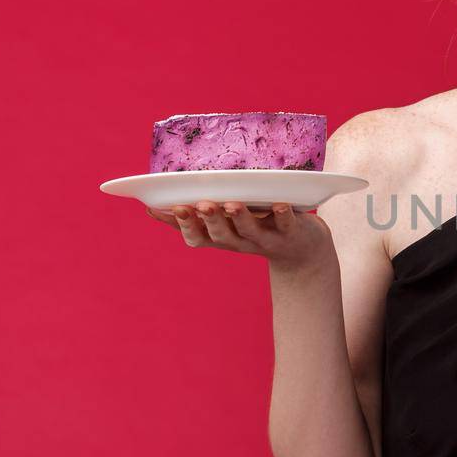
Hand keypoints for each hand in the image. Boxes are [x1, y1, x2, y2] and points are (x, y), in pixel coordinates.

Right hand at [144, 200, 335, 272]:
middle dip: (210, 220)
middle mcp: (241, 241)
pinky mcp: (292, 232)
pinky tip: (279, 204)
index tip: (170, 208)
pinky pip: (287, 224)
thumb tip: (154, 206)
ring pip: (250, 230)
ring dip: (240, 217)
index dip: (183, 226)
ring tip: (232, 204)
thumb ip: (197, 217)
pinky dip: (283, 214)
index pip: (197, 237)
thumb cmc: (257, 229)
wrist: (303, 251)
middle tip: (201, 205)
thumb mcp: (225, 225)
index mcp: (223, 238)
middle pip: (221, 235)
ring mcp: (267, 238)